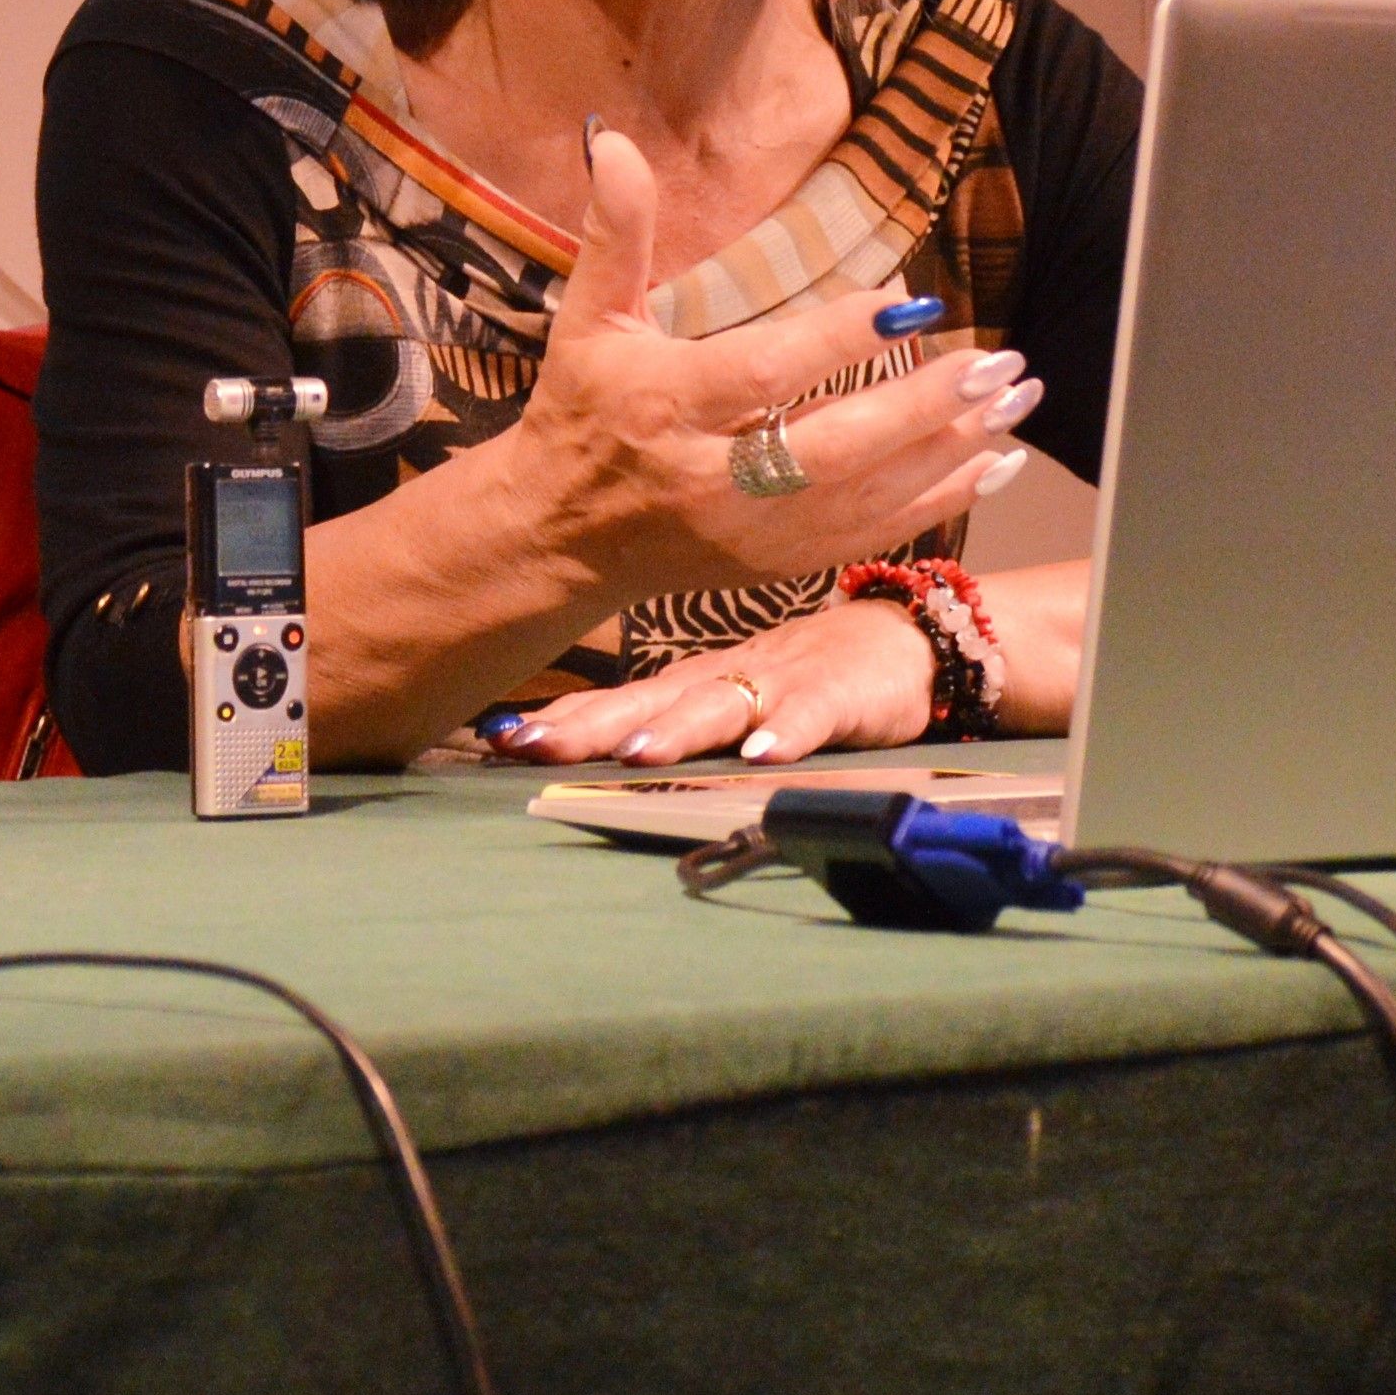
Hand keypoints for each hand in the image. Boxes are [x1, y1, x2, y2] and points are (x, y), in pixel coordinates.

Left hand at [482, 597, 940, 769]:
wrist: (896, 639)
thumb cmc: (796, 676)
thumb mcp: (722, 696)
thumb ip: (664, 720)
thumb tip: (576, 746)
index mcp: (689, 684)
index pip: (613, 702)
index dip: (559, 719)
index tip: (499, 735)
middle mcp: (721, 679)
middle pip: (647, 702)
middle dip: (588, 726)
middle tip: (534, 745)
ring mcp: (778, 683)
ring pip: (720, 706)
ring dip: (678, 730)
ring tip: (638, 754)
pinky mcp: (836, 696)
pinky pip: (810, 715)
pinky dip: (787, 732)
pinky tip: (763, 755)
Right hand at [512, 126, 1042, 603]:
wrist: (558, 541)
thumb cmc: (580, 416)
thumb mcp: (586, 319)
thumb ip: (615, 234)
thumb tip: (614, 145)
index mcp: (667, 405)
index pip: (764, 372)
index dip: (837, 340)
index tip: (906, 305)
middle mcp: (713, 476)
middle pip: (833, 447)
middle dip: (921, 408)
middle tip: (995, 363)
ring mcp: (751, 530)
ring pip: (865, 498)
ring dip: (949, 452)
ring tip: (1014, 402)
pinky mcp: (776, 563)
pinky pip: (870, 537)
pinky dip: (937, 503)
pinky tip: (993, 464)